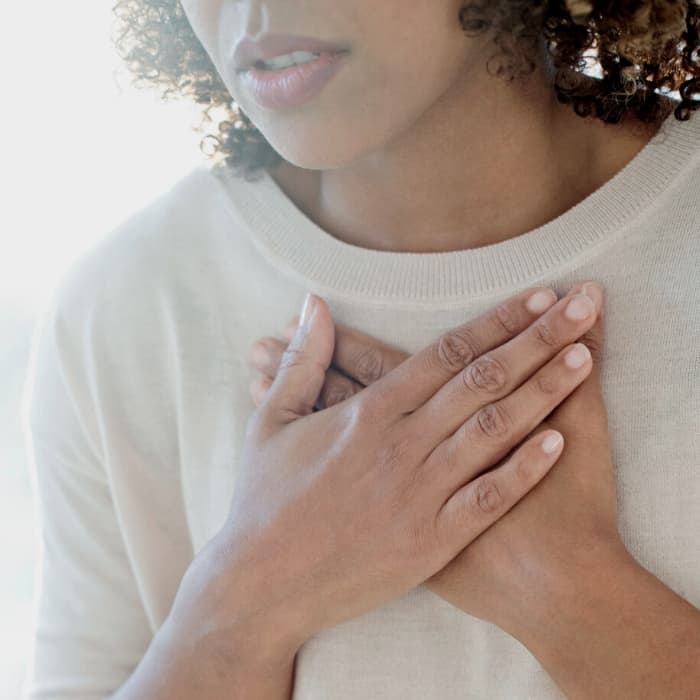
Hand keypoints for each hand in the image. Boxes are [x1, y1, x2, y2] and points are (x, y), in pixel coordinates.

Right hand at [169, 285, 597, 661]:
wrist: (263, 584)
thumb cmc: (264, 499)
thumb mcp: (272, 421)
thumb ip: (303, 361)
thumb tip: (312, 304)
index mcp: (368, 413)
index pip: (445, 353)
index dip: (495, 321)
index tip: (535, 297)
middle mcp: (402, 445)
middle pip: (483, 381)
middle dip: (537, 339)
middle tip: (581, 308)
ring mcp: (420, 495)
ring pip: (494, 431)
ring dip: (544, 392)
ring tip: (585, 358)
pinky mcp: (431, 542)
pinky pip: (489, 499)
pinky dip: (525, 469)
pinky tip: (561, 441)